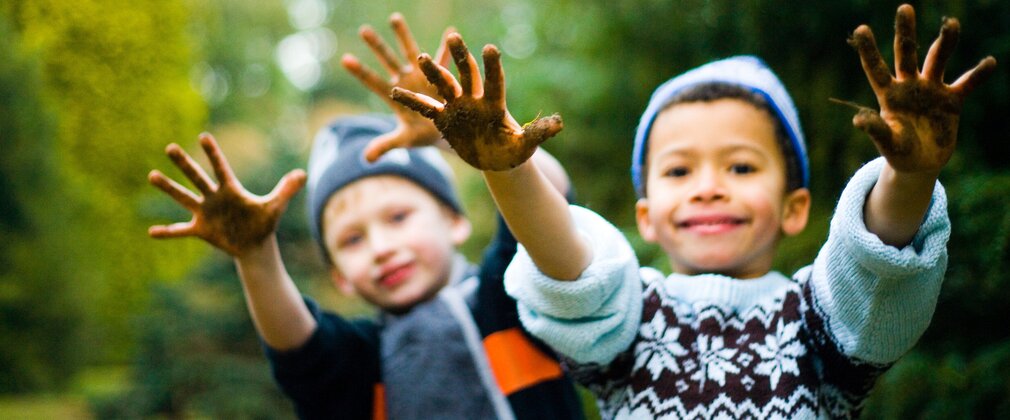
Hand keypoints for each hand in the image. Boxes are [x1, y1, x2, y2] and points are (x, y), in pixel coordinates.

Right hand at [148, 133, 305, 256]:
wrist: (254, 244)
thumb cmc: (264, 222)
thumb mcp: (276, 206)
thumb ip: (287, 190)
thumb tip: (304, 174)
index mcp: (231, 189)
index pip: (221, 168)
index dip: (213, 154)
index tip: (204, 137)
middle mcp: (214, 197)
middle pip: (197, 177)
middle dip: (184, 164)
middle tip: (170, 147)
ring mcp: (205, 212)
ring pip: (183, 198)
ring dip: (169, 188)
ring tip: (152, 175)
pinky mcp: (200, 230)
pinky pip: (180, 230)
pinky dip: (168, 232)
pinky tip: (152, 231)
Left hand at [342, 13, 453, 160]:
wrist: (444, 132)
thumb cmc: (421, 135)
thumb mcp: (404, 140)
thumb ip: (385, 145)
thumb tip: (365, 159)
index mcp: (395, 96)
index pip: (373, 82)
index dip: (360, 72)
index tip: (345, 59)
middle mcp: (406, 81)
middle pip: (388, 61)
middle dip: (376, 46)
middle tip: (363, 30)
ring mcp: (421, 76)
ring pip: (410, 53)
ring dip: (402, 36)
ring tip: (393, 18)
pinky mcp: (439, 76)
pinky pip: (443, 59)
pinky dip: (446, 47)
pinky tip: (449, 32)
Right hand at [390, 33, 562, 170]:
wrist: (497, 159)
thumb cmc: (514, 151)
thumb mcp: (526, 145)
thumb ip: (539, 132)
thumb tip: (559, 123)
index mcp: (495, 105)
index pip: (494, 81)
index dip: (492, 66)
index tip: (489, 48)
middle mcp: (475, 100)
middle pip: (467, 75)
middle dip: (460, 57)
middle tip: (454, 37)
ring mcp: (458, 108)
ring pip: (443, 86)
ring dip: (433, 73)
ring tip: (420, 57)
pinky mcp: (444, 119)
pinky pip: (425, 108)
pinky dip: (412, 102)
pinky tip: (393, 92)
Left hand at [847, 4, 995, 174]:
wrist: (921, 163)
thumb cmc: (899, 151)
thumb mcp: (887, 143)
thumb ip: (877, 130)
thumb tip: (858, 120)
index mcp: (889, 94)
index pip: (876, 68)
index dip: (869, 50)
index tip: (861, 28)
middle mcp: (909, 86)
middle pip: (907, 54)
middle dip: (906, 32)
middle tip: (904, 8)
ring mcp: (932, 89)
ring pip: (938, 59)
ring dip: (945, 42)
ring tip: (951, 24)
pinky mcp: (952, 100)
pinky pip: (967, 83)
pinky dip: (978, 74)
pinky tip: (989, 62)